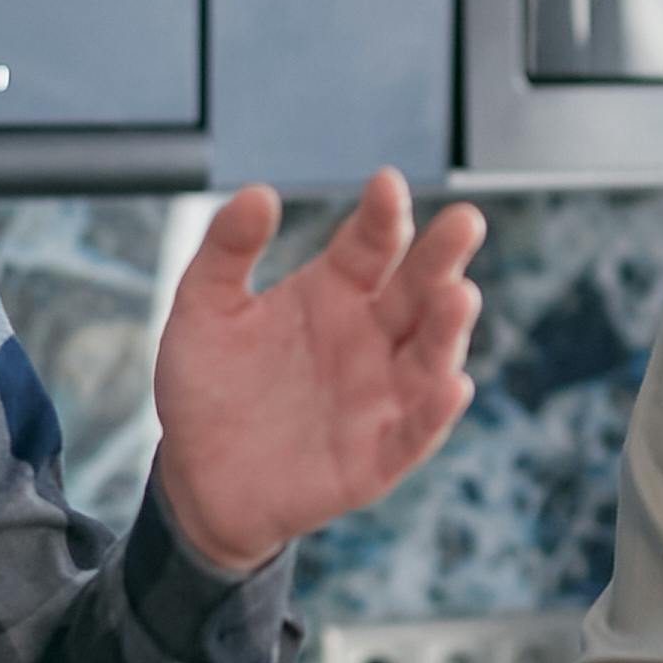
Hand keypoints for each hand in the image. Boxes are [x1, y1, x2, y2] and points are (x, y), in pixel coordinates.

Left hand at [148, 169, 486, 570]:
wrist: (196, 479)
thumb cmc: (208, 389)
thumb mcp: (202, 310)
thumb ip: (226, 250)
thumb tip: (258, 193)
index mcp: (335, 293)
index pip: (371, 245)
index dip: (382, 215)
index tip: (386, 183)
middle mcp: (369, 339)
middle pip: (416, 292)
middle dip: (441, 258)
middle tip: (465, 221)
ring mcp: (378, 397)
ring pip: (427, 358)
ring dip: (447, 329)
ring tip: (458, 295)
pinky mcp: (375, 458)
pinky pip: (413, 433)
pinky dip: (434, 413)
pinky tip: (452, 385)